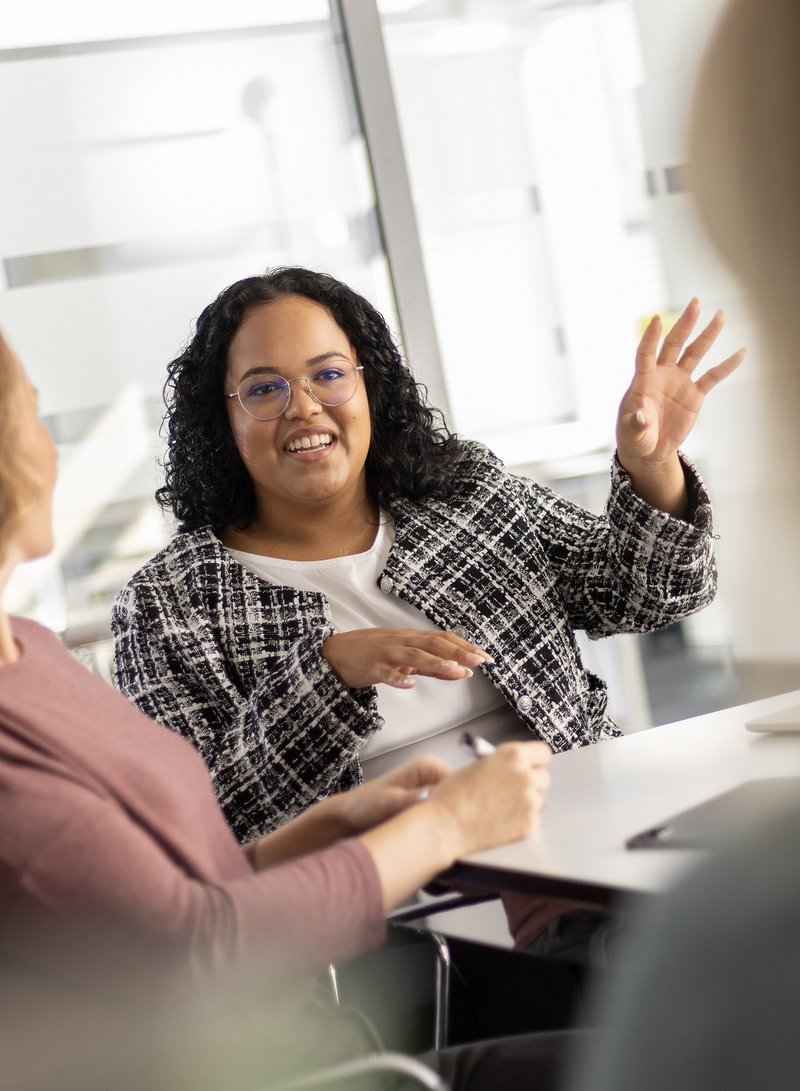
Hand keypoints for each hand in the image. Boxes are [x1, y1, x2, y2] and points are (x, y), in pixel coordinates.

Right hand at [322, 627, 492, 688]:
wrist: (335, 654)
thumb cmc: (373, 655)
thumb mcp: (406, 658)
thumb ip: (432, 665)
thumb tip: (461, 671)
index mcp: (412, 638)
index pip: (443, 638)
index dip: (465, 646)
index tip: (485, 657)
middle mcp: (402, 641)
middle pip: (433, 643)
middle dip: (458, 652)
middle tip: (479, 662)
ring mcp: (385, 653)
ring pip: (414, 655)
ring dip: (435, 663)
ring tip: (454, 670)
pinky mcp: (370, 666)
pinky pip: (385, 672)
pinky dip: (397, 678)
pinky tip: (409, 684)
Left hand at [329, 756, 451, 833]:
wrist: (346, 820)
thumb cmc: (362, 806)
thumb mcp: (386, 803)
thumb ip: (410, 800)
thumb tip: (430, 799)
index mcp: (429, 767)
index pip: (462, 785)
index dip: (464, 806)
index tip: (461, 827)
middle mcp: (434, 777)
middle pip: (460, 799)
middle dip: (457, 818)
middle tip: (449, 838)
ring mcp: (432, 793)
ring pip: (454, 811)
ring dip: (449, 826)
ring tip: (440, 840)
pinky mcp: (428, 808)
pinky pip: (444, 820)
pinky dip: (442, 832)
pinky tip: (436, 843)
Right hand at [426, 741, 552, 857]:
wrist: (446, 824)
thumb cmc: (453, 796)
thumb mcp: (478, 765)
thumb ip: (502, 762)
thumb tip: (512, 766)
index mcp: (512, 755)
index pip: (543, 753)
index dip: (535, 760)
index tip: (531, 766)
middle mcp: (525, 775)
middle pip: (543, 777)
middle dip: (530, 782)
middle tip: (512, 790)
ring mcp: (529, 800)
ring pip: (539, 799)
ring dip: (526, 802)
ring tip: (502, 807)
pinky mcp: (529, 823)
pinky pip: (533, 819)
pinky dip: (522, 821)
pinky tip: (502, 820)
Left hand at [616, 298, 743, 467]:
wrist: (650, 449)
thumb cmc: (634, 438)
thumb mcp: (632, 434)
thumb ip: (636, 424)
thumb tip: (641, 416)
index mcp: (642, 380)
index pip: (645, 353)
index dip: (650, 337)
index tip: (656, 319)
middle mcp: (662, 374)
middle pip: (673, 344)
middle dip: (684, 324)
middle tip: (695, 303)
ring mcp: (679, 382)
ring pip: (695, 354)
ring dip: (707, 336)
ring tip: (720, 316)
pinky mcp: (694, 394)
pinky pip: (712, 377)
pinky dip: (726, 366)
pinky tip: (741, 352)